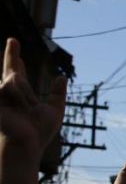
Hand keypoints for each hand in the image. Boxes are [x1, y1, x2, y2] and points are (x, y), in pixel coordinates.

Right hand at [0, 38, 66, 183]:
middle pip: (11, 72)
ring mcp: (1, 96)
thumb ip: (58, 94)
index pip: (18, 76)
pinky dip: (19, 95)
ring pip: (16, 80)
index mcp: (22, 97)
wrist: (26, 144)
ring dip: (24, 94)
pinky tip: (21, 106)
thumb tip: (62, 77)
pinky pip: (10, 84)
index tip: (19, 56)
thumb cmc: (38, 133)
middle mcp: (10, 95)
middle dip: (11, 54)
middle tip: (13, 39)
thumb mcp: (54, 111)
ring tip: (26, 109)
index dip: (17, 64)